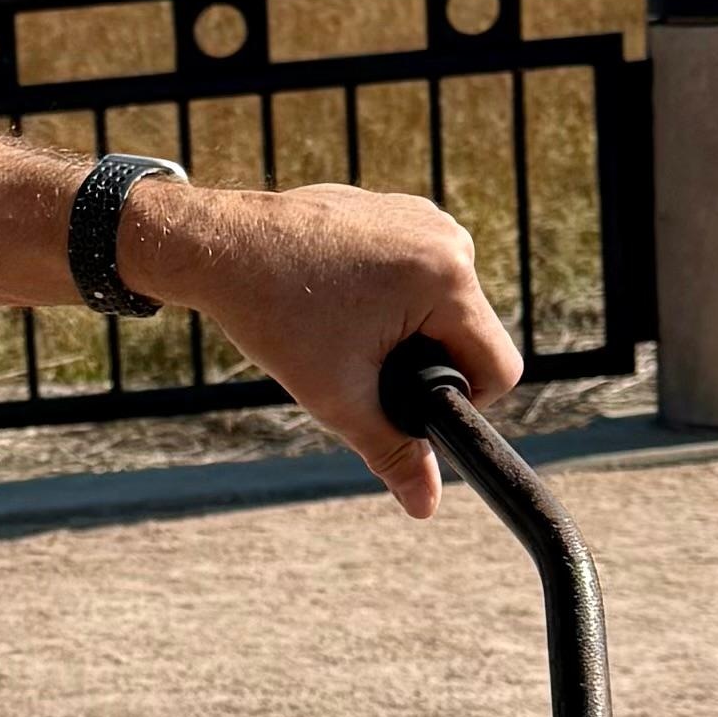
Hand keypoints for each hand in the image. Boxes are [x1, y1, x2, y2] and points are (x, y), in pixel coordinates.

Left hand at [122, 176, 523, 519]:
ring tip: (345, 330)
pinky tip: (341, 300)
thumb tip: (426, 507)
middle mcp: (449, 239)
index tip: (403, 400)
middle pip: (471, 337)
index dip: (459, 403)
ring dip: (409, 332)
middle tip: (359, 364)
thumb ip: (392, 451)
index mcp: (448, 279)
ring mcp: (424, 218)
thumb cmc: (275, 315)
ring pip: (446, 307)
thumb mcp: (339, 396)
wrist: (219, 246)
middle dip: (426, 363)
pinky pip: (422, 273)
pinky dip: (393, 296)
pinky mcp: (400, 209)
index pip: (498, 369)